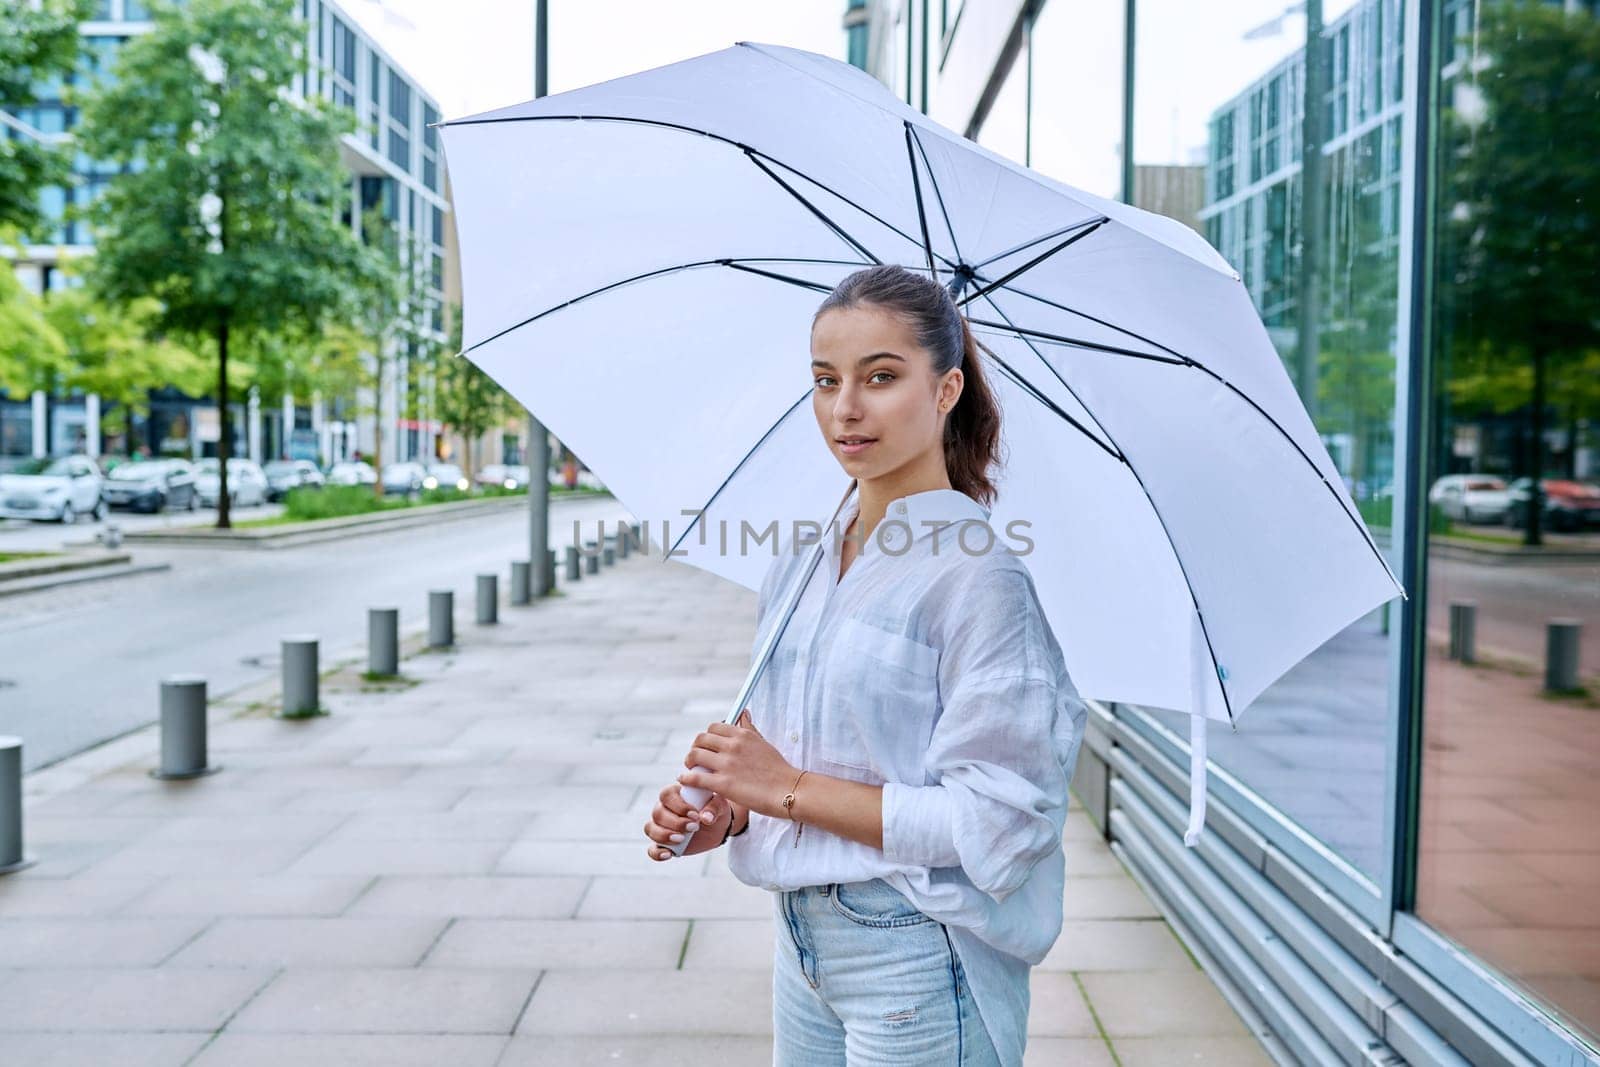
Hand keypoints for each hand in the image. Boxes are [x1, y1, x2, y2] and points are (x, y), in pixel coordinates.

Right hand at [643, 781, 732, 861]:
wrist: (717, 827)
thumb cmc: (716, 810)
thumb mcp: (720, 805)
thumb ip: (714, 807)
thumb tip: (705, 818)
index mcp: (674, 793)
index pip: (666, 795)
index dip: (679, 806)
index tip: (696, 815)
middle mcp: (663, 808)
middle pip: (657, 813)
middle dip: (675, 823)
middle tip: (694, 827)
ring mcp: (660, 826)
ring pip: (651, 829)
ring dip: (664, 835)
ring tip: (682, 839)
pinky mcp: (663, 843)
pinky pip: (652, 849)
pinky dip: (657, 853)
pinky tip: (668, 854)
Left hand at [679, 708, 794, 820]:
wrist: (789, 790)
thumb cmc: (778, 770)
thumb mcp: (763, 742)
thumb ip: (749, 728)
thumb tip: (743, 712)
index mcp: (743, 734)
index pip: (714, 727)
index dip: (707, 737)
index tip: (707, 746)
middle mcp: (733, 745)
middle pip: (700, 739)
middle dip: (695, 748)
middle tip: (696, 758)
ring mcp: (727, 764)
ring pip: (694, 755)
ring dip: (689, 762)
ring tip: (691, 769)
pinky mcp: (723, 784)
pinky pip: (695, 777)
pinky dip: (686, 778)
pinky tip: (685, 781)